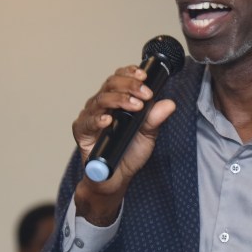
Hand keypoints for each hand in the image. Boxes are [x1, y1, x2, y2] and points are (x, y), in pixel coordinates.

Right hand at [71, 65, 175, 224]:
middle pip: (111, 84)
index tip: (145, 76)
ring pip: (101, 99)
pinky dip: (98, 119)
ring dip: (119, 99)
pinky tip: (109, 121)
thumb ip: (155, 119)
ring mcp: (90, 116)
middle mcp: (101, 104)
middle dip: (130, 85)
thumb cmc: (128, 153)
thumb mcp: (147, 135)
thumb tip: (169, 103)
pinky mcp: (82, 132)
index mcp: (116, 99)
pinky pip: (88, 122)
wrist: (115, 178)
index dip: (130, 73)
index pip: (120, 77)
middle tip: (145, 93)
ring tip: (135, 106)